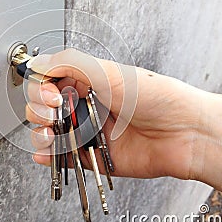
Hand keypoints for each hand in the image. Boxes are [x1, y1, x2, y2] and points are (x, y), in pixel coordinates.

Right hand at [25, 48, 206, 179]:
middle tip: (57, 114)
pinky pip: (62, 158)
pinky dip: (50, 158)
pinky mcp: (91, 156)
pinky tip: (48, 154)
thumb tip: (37, 64)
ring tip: (52, 135)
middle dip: (40, 111)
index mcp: (86, 82)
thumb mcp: (109, 71)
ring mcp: (86, 132)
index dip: (41, 89)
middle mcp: (83, 106)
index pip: (46, 83)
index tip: (52, 96)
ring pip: (47, 133)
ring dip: (40, 135)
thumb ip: (69, 63)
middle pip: (41, 108)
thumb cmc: (155, 97)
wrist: (184, 133)